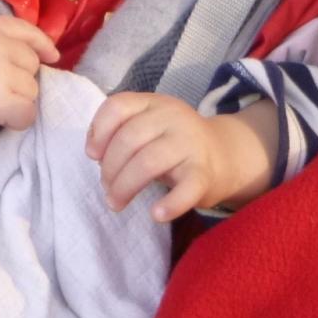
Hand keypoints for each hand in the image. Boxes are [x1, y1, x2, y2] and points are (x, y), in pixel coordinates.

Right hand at [0, 16, 59, 158]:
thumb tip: (33, 55)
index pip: (27, 30)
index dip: (42, 45)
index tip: (51, 57)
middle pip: (32, 64)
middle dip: (20, 80)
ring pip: (32, 91)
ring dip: (18, 103)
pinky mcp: (1, 100)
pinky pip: (28, 113)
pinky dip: (16, 122)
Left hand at [84, 92, 275, 221]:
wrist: (224, 155)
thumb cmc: (172, 143)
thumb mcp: (148, 126)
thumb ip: (121, 131)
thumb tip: (95, 153)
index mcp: (153, 102)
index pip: (118, 106)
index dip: (99, 130)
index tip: (92, 155)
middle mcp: (172, 117)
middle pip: (129, 138)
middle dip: (110, 167)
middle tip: (106, 189)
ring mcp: (190, 143)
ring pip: (149, 162)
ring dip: (125, 186)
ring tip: (116, 203)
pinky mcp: (205, 172)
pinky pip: (186, 188)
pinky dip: (170, 204)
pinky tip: (155, 214)